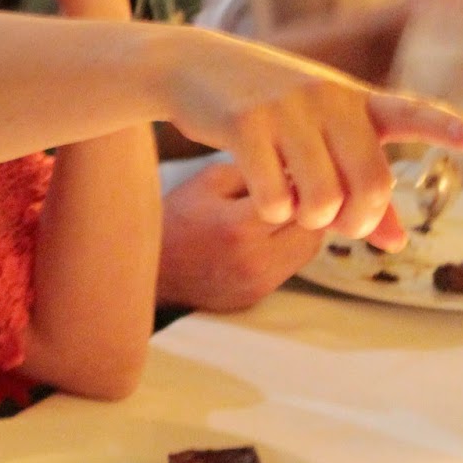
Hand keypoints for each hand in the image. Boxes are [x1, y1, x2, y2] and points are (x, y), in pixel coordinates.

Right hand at [157, 162, 324, 310]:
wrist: (150, 268)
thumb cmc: (176, 217)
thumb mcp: (208, 181)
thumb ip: (254, 171)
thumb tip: (293, 166)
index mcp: (238, 226)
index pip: (297, 199)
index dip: (300, 180)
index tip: (291, 168)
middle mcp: (254, 259)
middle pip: (312, 228)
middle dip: (309, 205)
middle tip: (295, 188)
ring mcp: (258, 283)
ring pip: (309, 250)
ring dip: (304, 227)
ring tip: (285, 209)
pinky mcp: (257, 295)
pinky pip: (292, 266)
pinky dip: (291, 247)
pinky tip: (271, 233)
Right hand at [162, 30, 462, 251]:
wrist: (196, 65)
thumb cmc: (267, 106)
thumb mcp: (318, 132)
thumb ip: (357, 181)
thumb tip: (395, 240)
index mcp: (354, 99)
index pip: (409, 111)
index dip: (445, 126)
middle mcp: (327, 100)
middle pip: (370, 184)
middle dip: (357, 221)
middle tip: (339, 223)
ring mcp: (286, 110)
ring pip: (324, 199)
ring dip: (311, 219)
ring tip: (295, 203)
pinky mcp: (245, 124)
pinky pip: (276, 198)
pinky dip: (275, 212)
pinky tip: (265, 195)